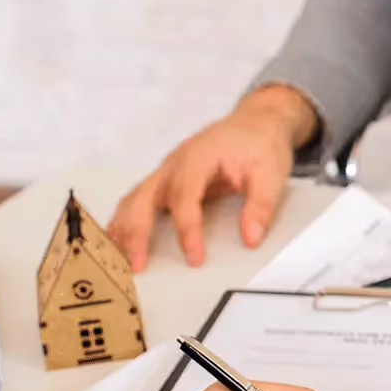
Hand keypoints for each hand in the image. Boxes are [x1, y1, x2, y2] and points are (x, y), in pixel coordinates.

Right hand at [107, 85, 318, 270]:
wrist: (255, 124)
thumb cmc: (259, 145)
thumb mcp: (270, 174)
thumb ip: (260, 206)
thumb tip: (250, 238)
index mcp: (198, 158)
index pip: (184, 197)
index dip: (187, 230)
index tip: (195, 258)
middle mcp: (174, 164)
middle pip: (144, 198)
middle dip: (136, 233)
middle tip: (137, 266)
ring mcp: (166, 172)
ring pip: (134, 200)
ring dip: (123, 230)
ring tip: (119, 262)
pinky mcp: (166, 181)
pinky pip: (138, 202)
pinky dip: (126, 223)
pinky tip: (120, 244)